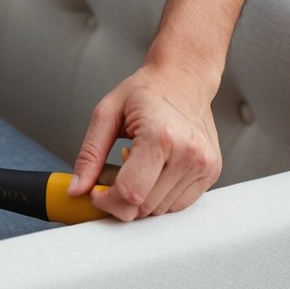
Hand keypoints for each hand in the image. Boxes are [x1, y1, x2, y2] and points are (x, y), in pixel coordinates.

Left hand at [67, 62, 221, 220]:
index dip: (107, 201)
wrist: (184, 78)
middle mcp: (188, 153)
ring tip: (137, 168)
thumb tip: (77, 189)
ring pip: (160, 210)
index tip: (97, 192)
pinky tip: (155, 172)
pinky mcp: (212, 171)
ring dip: (142, 198)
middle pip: (144, 206)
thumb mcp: (106, 114)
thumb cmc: (146, 91)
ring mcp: (204, 164)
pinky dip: (160, 197)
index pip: (130, 193)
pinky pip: (178, 205)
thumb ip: (89, 154)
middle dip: (121, 199)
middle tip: (116, 172)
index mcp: (161, 137)